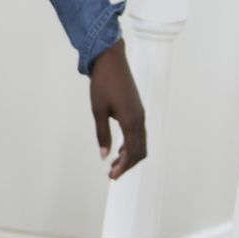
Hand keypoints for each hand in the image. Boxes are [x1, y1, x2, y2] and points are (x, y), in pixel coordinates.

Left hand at [90, 39, 146, 178]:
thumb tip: (104, 156)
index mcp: (131, 120)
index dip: (124, 167)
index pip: (133, 152)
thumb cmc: (102, 84)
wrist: (111, 61)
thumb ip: (102, 134)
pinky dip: (131, 145)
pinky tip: (119, 149)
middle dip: (128, 164)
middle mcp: (140, 119)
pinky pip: (138, 133)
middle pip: (140, 151)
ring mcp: (140, 114)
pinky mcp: (137, 110)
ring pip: (141, 142)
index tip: (112, 176)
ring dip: (129, 155)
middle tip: (112, 174)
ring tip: (113, 164)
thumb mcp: (98, 110)